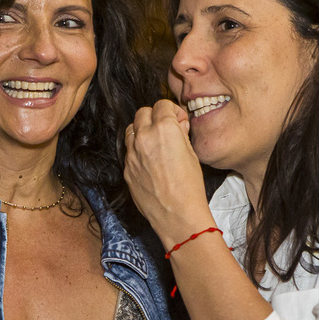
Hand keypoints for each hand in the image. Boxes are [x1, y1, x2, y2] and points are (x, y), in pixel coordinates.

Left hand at [124, 100, 214, 249]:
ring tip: (156, 143)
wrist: (176, 215)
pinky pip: (129, 151)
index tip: (178, 120)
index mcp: (164, 129)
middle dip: (155, 117)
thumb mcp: (192, 154)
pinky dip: (137, 150)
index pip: (162, 105)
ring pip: (131, 130)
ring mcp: (132, 154)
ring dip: (142, 131)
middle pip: (143, 113)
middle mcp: (144, 137)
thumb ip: (181, 135)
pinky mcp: (126, 169)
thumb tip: (178, 126)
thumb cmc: (189, 187)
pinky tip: (150, 161)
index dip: (172, 111)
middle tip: (166, 129)